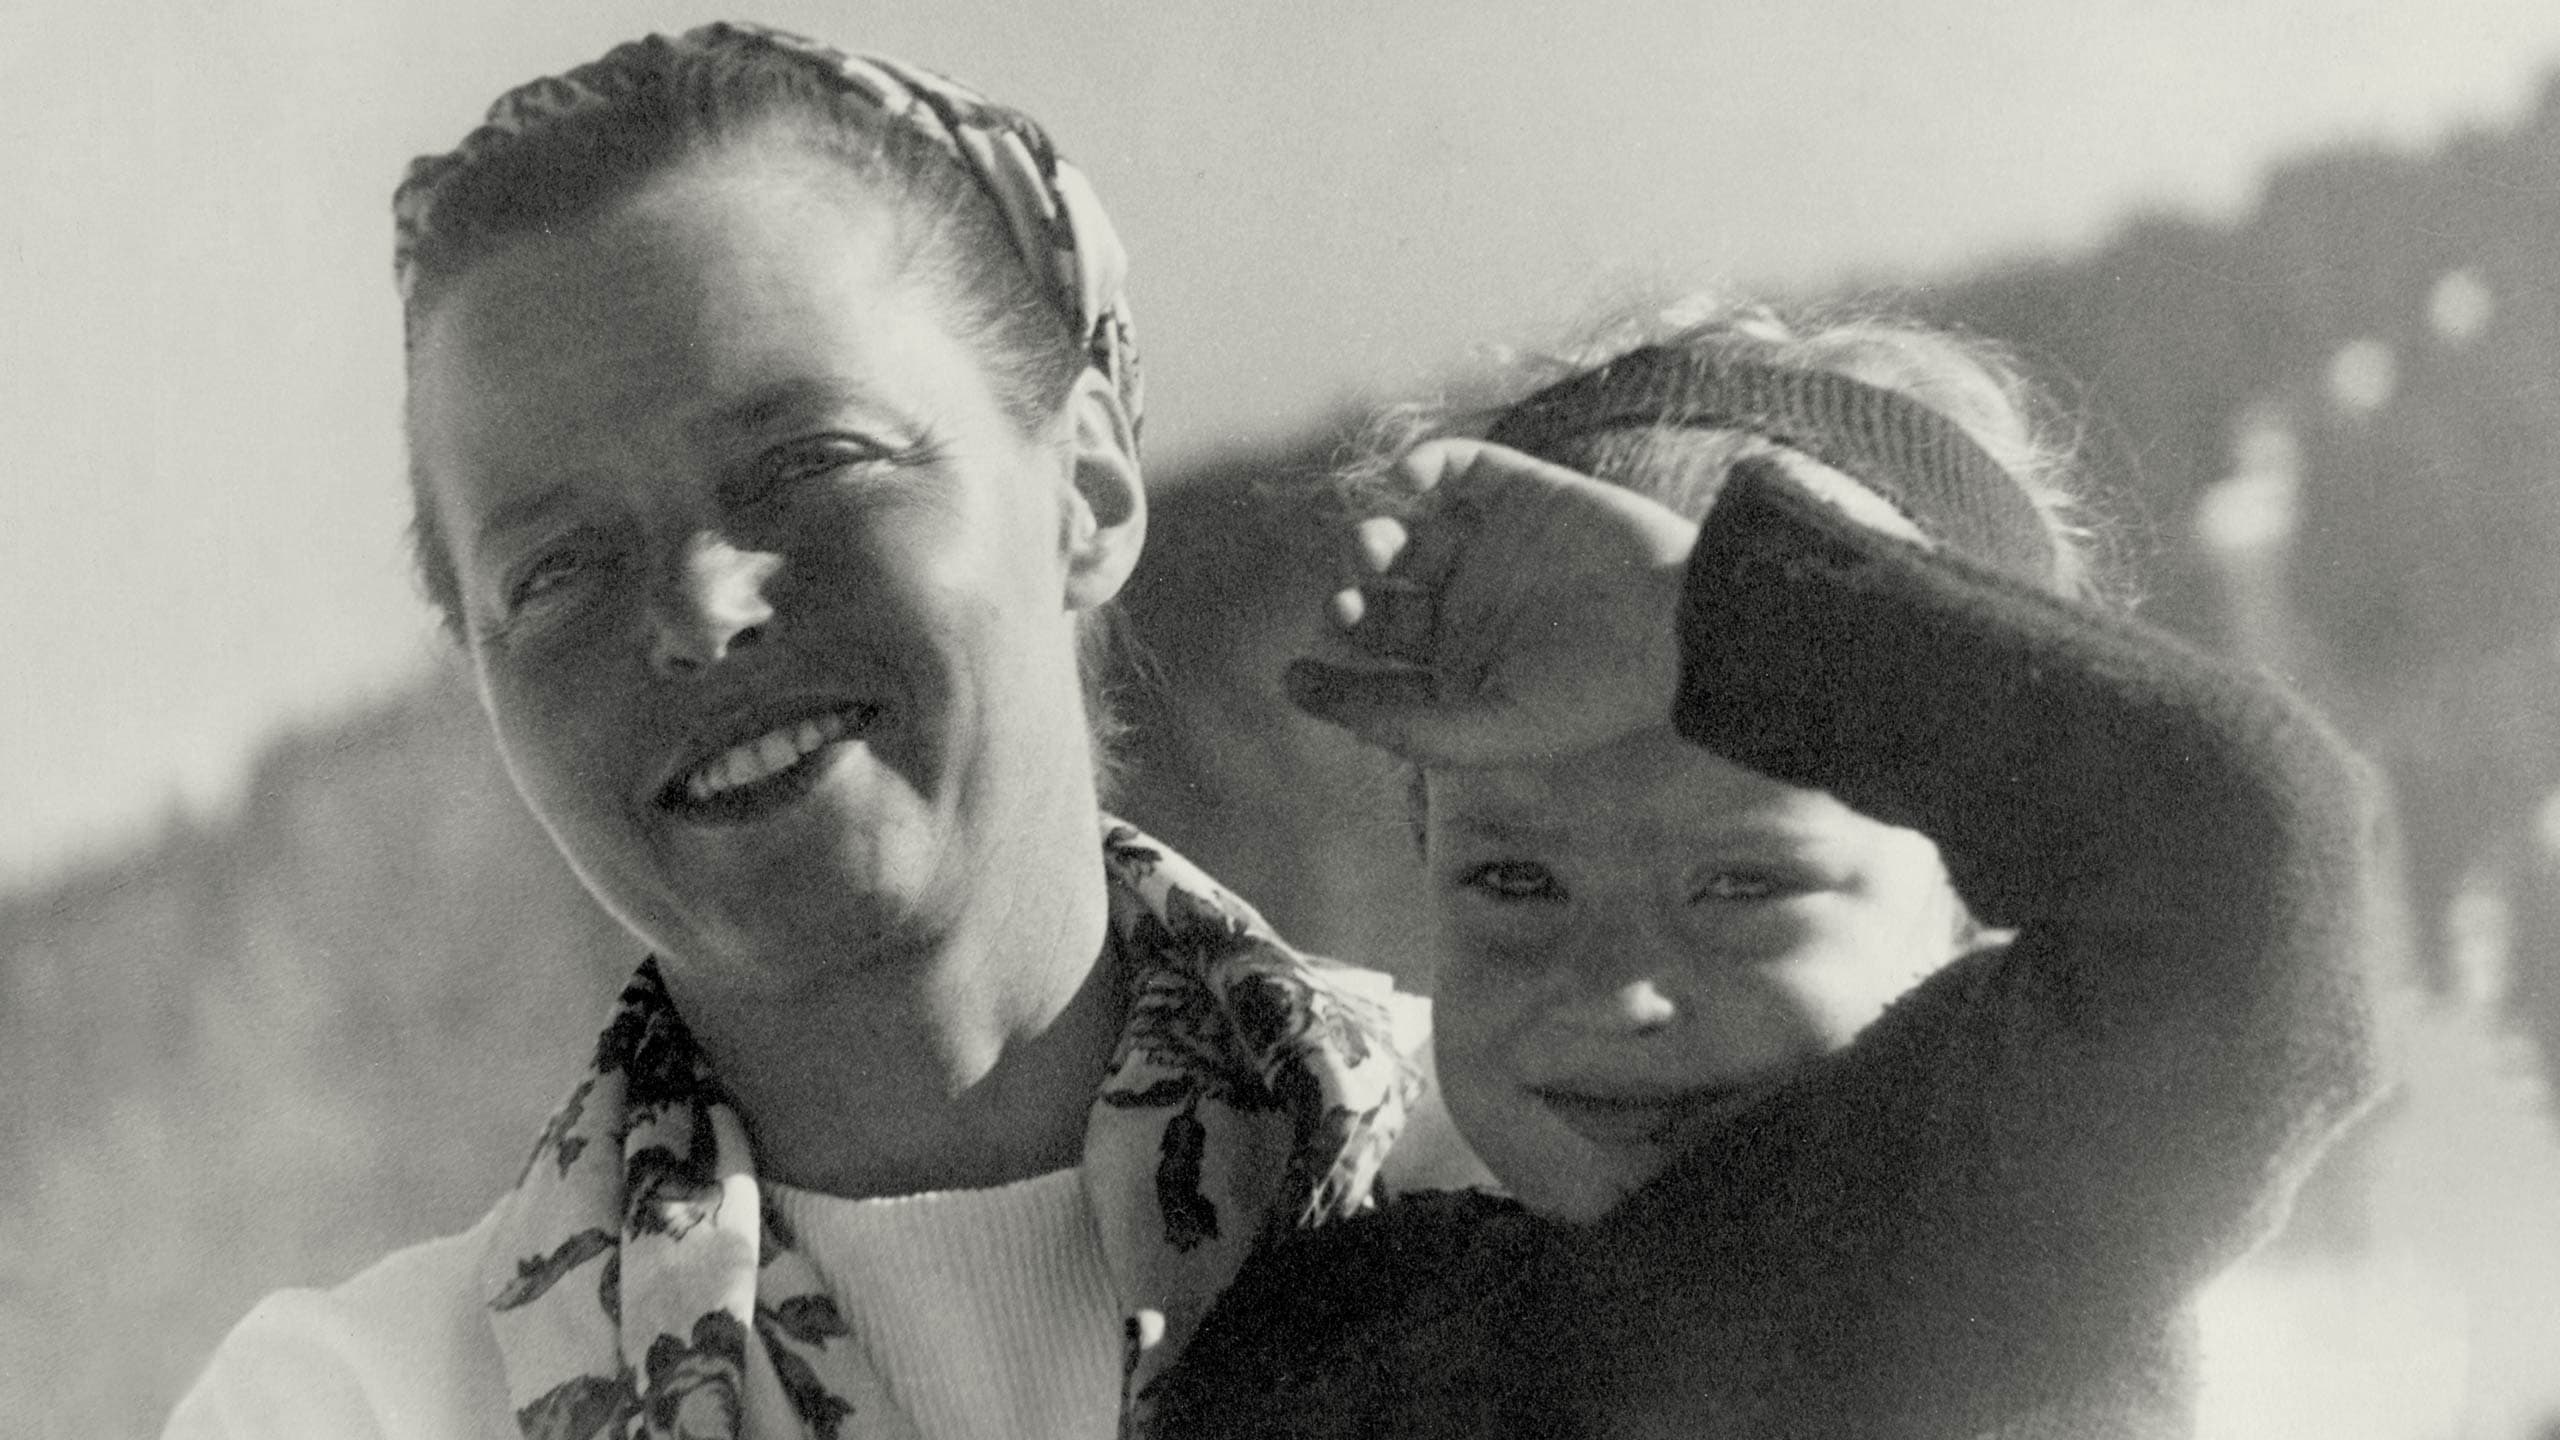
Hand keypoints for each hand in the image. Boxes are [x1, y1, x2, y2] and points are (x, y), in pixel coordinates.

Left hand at [1284, 438, 1697, 766]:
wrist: (1680, 625)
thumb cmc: (1593, 693)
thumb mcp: (1492, 729)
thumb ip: (1406, 725)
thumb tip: (1320, 701)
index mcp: (1459, 671)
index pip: (1375, 674)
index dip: (1329, 681)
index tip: (1293, 680)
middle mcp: (1466, 609)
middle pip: (1378, 601)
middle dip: (1349, 604)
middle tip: (1345, 609)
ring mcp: (1490, 547)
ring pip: (1403, 536)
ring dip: (1371, 540)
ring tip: (1376, 550)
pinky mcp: (1519, 492)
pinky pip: (1454, 468)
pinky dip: (1423, 466)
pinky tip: (1410, 481)